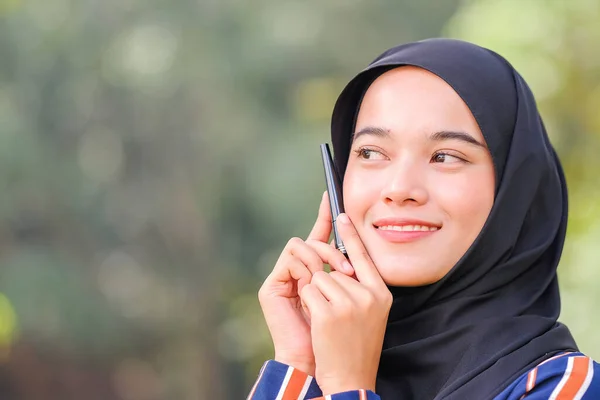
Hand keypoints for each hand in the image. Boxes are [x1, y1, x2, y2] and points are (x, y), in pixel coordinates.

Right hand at [258, 193, 354, 374]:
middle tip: (348, 269)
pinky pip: (290, 257)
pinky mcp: (271, 286)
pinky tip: (311, 285)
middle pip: (312, 240)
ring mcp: (283, 278)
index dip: (324, 216)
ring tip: (331, 280)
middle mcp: (297, 272)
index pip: (319, 238)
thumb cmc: (340, 333)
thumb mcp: (350, 294)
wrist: (322, 361)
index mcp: (316, 272)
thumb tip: (353, 242)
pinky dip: (305, 267)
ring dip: (319, 258)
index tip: (330, 195)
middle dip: (332, 249)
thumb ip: (347, 269)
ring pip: (300, 244)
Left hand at [300, 212, 391, 393]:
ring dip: (316, 296)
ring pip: (318, 279)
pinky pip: (309, 291)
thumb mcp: (370, 313)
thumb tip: (343, 264)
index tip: (341, 213)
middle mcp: (368, 296)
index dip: (351, 235)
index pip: (364, 256)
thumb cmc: (357, 346)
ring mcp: (349, 304)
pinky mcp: (329, 313)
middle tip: (335, 313)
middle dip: (327, 285)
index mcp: (381, 294)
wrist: (350, 378)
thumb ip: (360, 287)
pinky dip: (308, 303)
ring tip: (328, 321)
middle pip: (335, 269)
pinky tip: (318, 323)